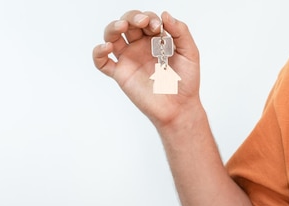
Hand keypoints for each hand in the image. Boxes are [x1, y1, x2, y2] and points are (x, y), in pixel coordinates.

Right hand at [93, 11, 200, 126]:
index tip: (157, 27)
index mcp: (156, 40)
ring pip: (112, 37)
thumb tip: (165, 14)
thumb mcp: (190, 53)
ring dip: (113, 27)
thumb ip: (180, 32)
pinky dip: (98, 52)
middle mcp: (140, 47)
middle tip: (142, 22)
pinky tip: (106, 47)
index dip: (149, 18)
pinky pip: (102, 62)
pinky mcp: (121, 74)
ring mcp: (129, 59)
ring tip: (121, 26)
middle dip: (132, 17)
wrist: (179, 108)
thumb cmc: (186, 82)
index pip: (146, 19)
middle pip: (127, 23)